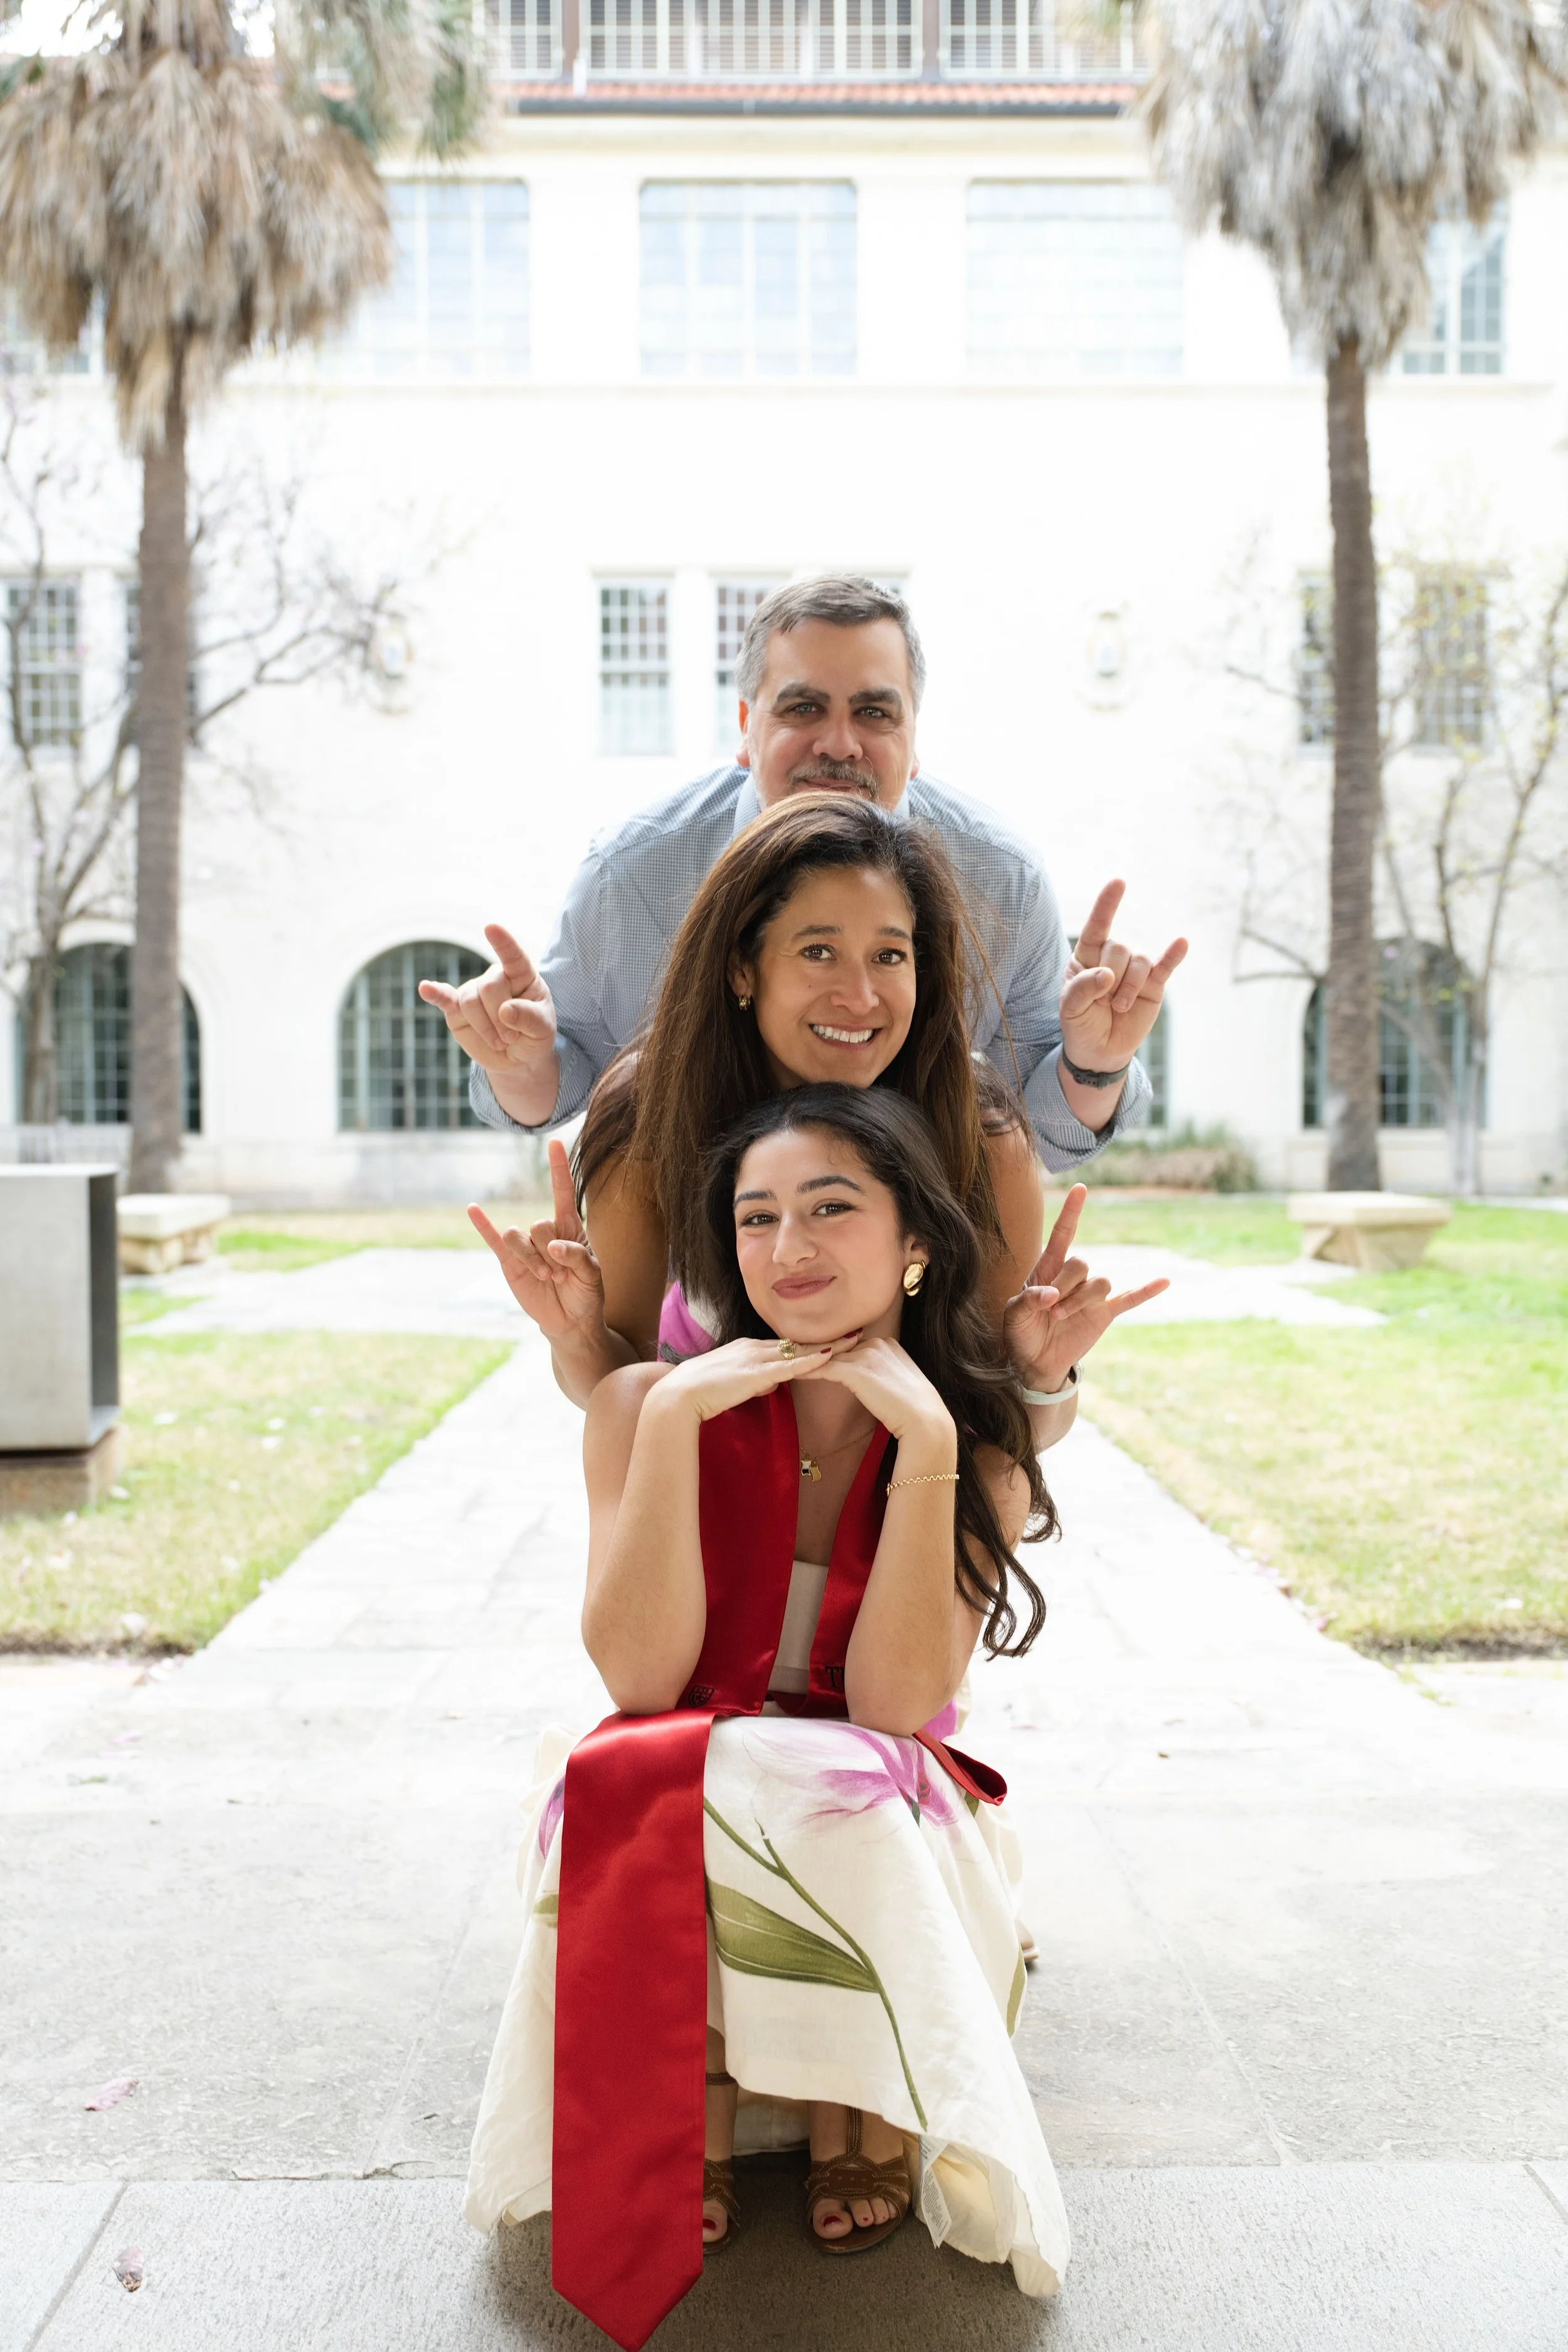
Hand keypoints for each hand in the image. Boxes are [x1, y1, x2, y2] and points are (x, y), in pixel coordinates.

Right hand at [418, 922, 557, 1082]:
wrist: (516, 1058)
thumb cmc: (533, 1035)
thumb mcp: (543, 1029)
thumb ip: (529, 1018)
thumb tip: (505, 1010)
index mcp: (521, 975)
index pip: (513, 956)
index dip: (503, 943)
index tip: (491, 927)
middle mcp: (494, 977)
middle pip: (489, 987)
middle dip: (501, 1018)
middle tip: (511, 1037)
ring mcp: (473, 991)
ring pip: (470, 1001)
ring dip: (486, 1027)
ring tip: (500, 1041)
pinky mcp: (456, 1009)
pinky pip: (444, 999)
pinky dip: (435, 994)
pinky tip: (425, 988)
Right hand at [468, 1140, 602, 1346]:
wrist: (570, 1321)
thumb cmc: (586, 1292)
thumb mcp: (593, 1275)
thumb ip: (578, 1256)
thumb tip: (552, 1247)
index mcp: (570, 1227)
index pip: (563, 1192)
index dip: (559, 1168)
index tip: (554, 1142)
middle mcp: (546, 1231)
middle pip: (539, 1224)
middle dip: (550, 1251)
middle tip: (562, 1274)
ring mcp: (525, 1246)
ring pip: (517, 1236)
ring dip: (531, 1259)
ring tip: (547, 1277)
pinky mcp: (510, 1262)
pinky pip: (493, 1240)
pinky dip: (482, 1225)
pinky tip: (472, 1209)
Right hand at [657, 1331, 862, 1424]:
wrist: (677, 1396)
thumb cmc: (698, 1394)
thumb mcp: (731, 1384)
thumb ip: (753, 1381)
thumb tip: (770, 1383)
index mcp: (747, 1349)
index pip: (786, 1345)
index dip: (811, 1344)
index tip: (834, 1341)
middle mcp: (754, 1348)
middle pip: (798, 1343)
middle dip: (828, 1340)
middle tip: (855, 1334)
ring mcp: (754, 1358)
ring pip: (799, 1351)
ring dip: (827, 1347)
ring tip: (853, 1342)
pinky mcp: (754, 1373)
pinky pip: (789, 1366)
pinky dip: (811, 1361)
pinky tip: (829, 1357)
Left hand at [800, 1334, 952, 1450]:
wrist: (925, 1422)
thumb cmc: (914, 1411)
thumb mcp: (900, 1384)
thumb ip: (885, 1375)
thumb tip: (873, 1383)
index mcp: (889, 1344)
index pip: (854, 1347)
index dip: (836, 1355)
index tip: (816, 1357)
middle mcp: (877, 1344)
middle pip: (839, 1348)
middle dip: (818, 1354)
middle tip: (793, 1356)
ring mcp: (867, 1355)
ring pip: (829, 1356)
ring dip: (808, 1360)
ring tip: (787, 1363)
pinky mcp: (856, 1371)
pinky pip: (824, 1367)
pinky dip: (807, 1370)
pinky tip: (791, 1373)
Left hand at [1005, 1185, 1168, 1394]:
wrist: (1035, 1362)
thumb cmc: (1020, 1333)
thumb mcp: (1013, 1316)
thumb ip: (1028, 1300)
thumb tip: (1051, 1294)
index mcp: (1048, 1269)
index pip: (1062, 1235)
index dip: (1071, 1213)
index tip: (1080, 1189)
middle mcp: (1072, 1277)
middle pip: (1082, 1263)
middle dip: (1067, 1286)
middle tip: (1050, 1310)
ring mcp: (1090, 1295)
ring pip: (1100, 1282)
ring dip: (1081, 1300)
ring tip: (1060, 1317)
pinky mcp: (1104, 1314)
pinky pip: (1129, 1300)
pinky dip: (1146, 1291)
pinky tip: (1164, 1281)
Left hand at [1060, 881, 1187, 1073]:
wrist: (1100, 1050)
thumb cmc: (1081, 1023)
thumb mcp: (1070, 1009)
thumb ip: (1082, 988)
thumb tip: (1107, 974)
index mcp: (1087, 956)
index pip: (1096, 926)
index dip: (1107, 905)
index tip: (1119, 882)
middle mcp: (1113, 957)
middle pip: (1119, 948)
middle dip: (1111, 977)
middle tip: (1103, 1002)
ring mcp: (1135, 970)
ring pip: (1140, 962)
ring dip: (1129, 987)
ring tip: (1118, 1007)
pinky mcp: (1154, 984)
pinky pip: (1165, 966)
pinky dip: (1174, 955)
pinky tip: (1182, 943)